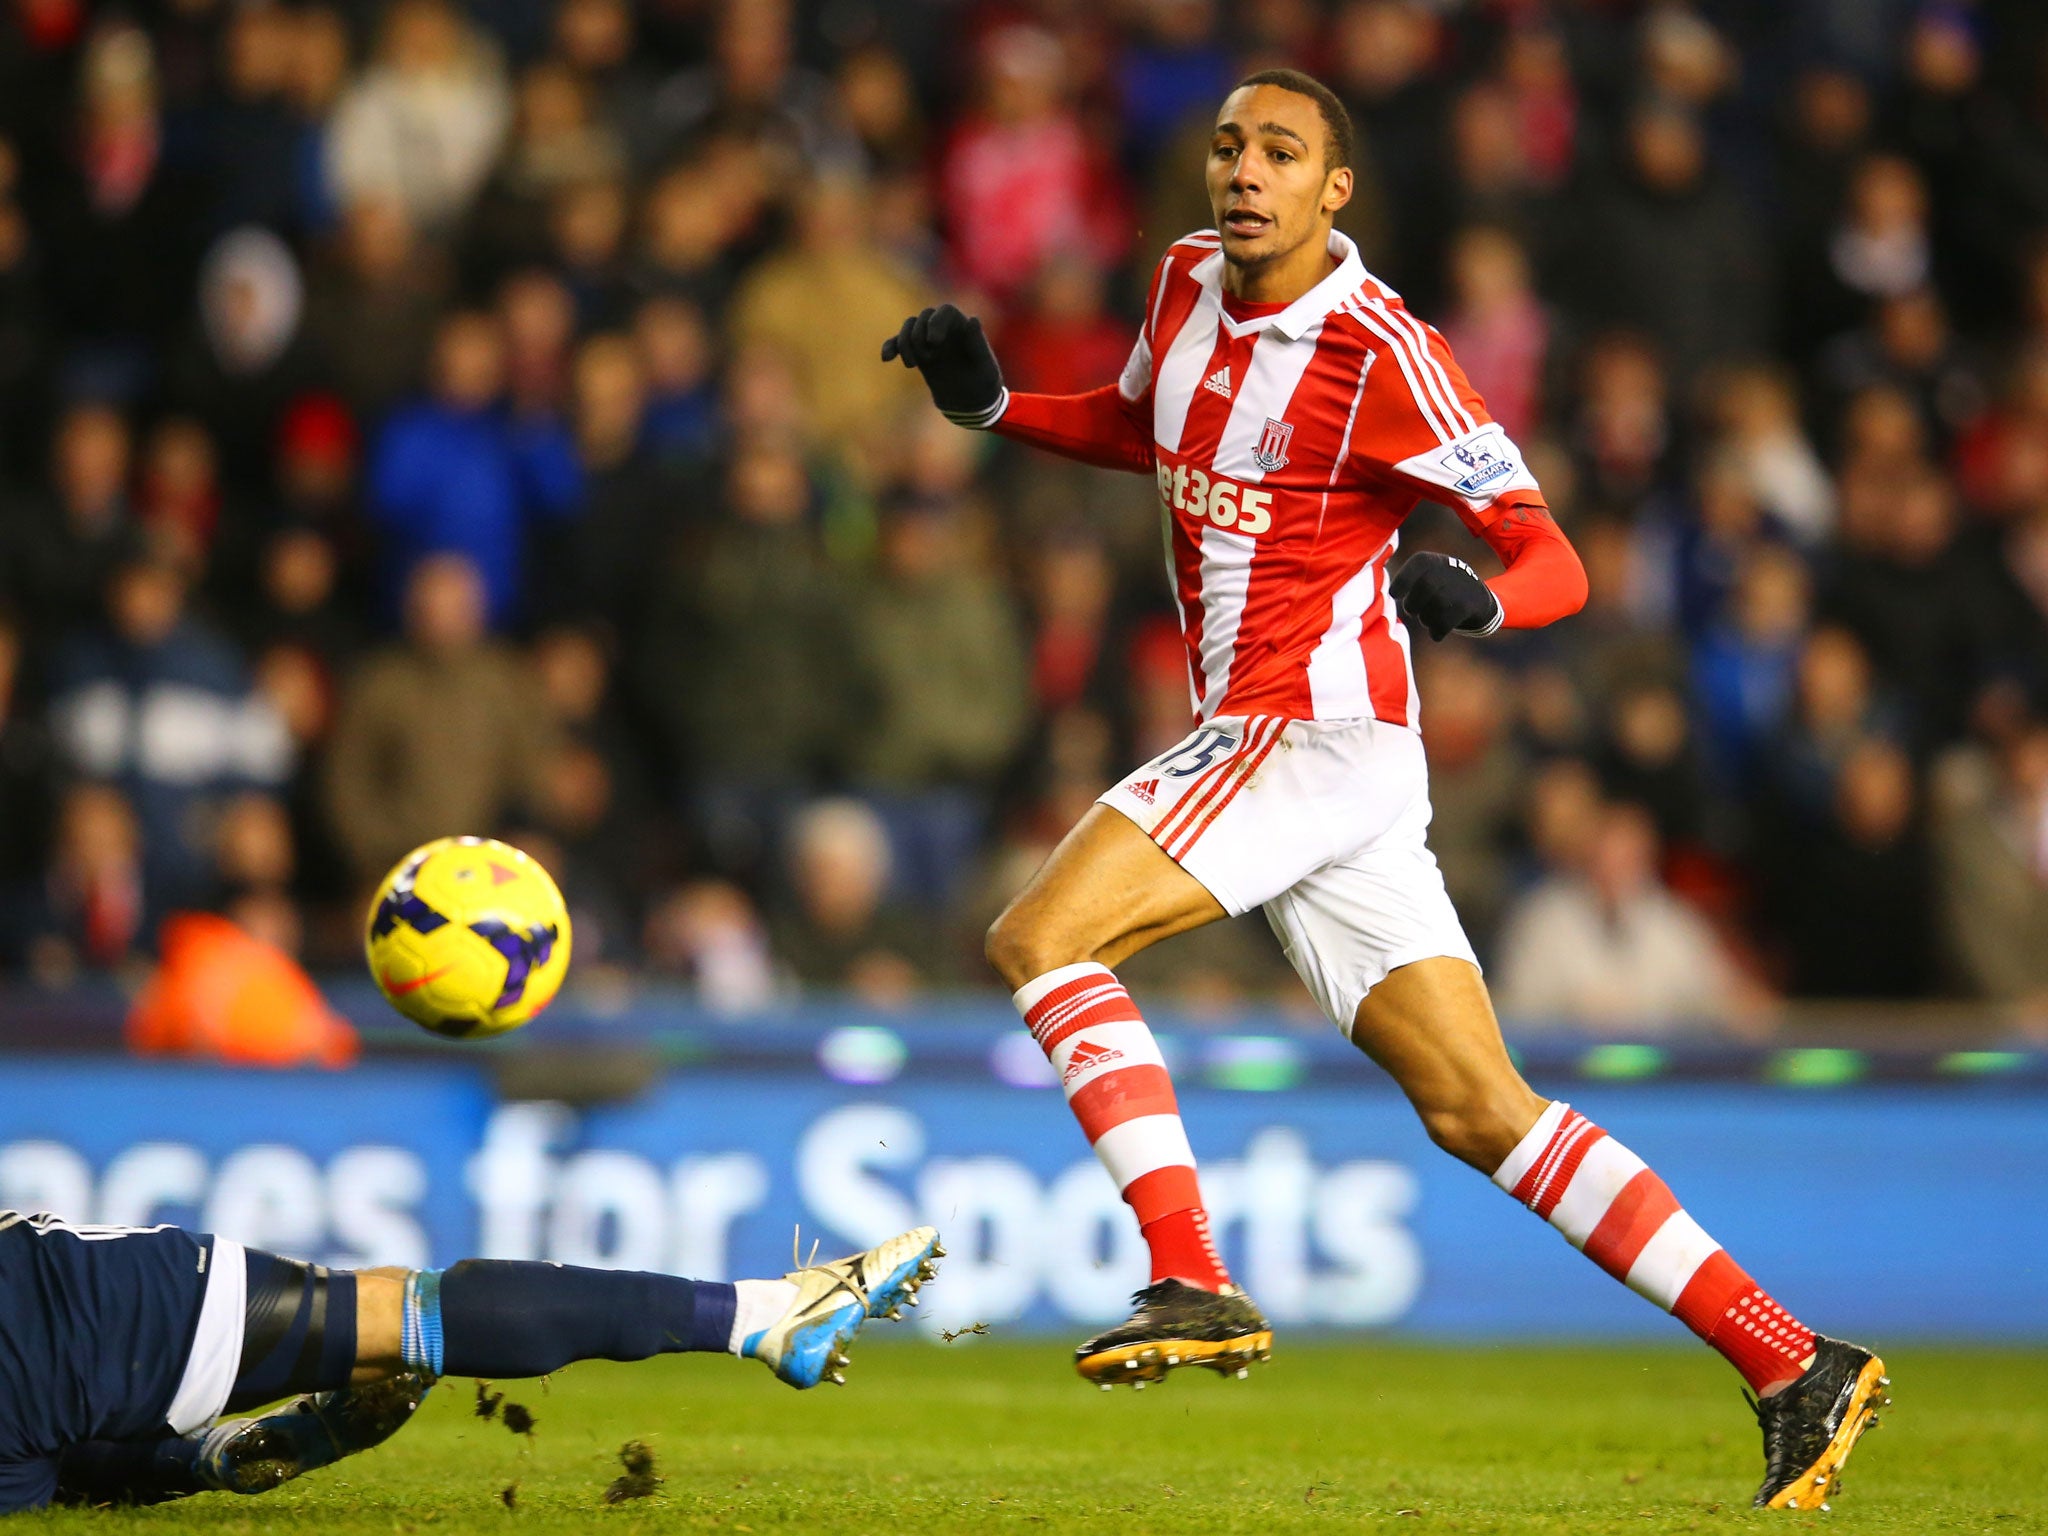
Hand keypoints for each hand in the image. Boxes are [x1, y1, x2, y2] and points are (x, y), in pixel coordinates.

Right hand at [881, 304, 1005, 425]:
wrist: (970, 400)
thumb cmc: (982, 380)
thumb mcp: (984, 363)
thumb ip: (977, 341)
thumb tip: (973, 319)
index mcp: (962, 325)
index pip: (945, 311)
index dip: (936, 322)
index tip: (933, 342)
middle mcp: (943, 328)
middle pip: (923, 317)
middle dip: (919, 335)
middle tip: (928, 358)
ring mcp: (928, 339)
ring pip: (909, 327)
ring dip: (905, 343)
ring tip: (912, 365)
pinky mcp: (916, 352)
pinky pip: (897, 343)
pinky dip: (890, 347)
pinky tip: (886, 359)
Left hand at [1390, 553, 1502, 640]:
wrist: (1478, 597)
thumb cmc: (1437, 589)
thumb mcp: (1422, 575)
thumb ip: (1403, 581)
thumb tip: (1374, 594)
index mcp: (1429, 560)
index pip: (1413, 568)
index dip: (1402, 583)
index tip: (1395, 595)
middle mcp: (1446, 569)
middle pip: (1422, 591)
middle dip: (1413, 606)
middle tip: (1414, 610)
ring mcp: (1460, 586)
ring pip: (1433, 609)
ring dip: (1426, 620)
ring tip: (1429, 618)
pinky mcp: (1470, 604)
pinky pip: (1445, 623)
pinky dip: (1437, 632)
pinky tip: (1437, 633)